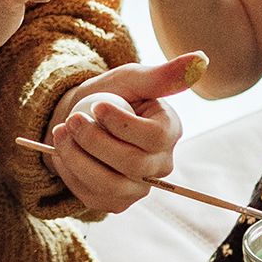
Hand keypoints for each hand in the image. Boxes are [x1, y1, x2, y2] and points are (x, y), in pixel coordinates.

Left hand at [44, 50, 203, 212]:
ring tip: (60, 134)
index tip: (97, 107)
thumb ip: (163, 75)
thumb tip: (201, 59)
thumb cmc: (111, 95)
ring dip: (77, 158)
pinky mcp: (116, 202)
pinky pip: (91, 196)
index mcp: (170, 131)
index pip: (154, 138)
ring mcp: (139, 187)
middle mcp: (160, 164)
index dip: (123, 125)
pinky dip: (70, 172)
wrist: (81, 119)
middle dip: (95, 142)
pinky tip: (62, 151)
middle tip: (71, 121)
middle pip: (131, 164)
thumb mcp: (132, 79)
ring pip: (109, 185)